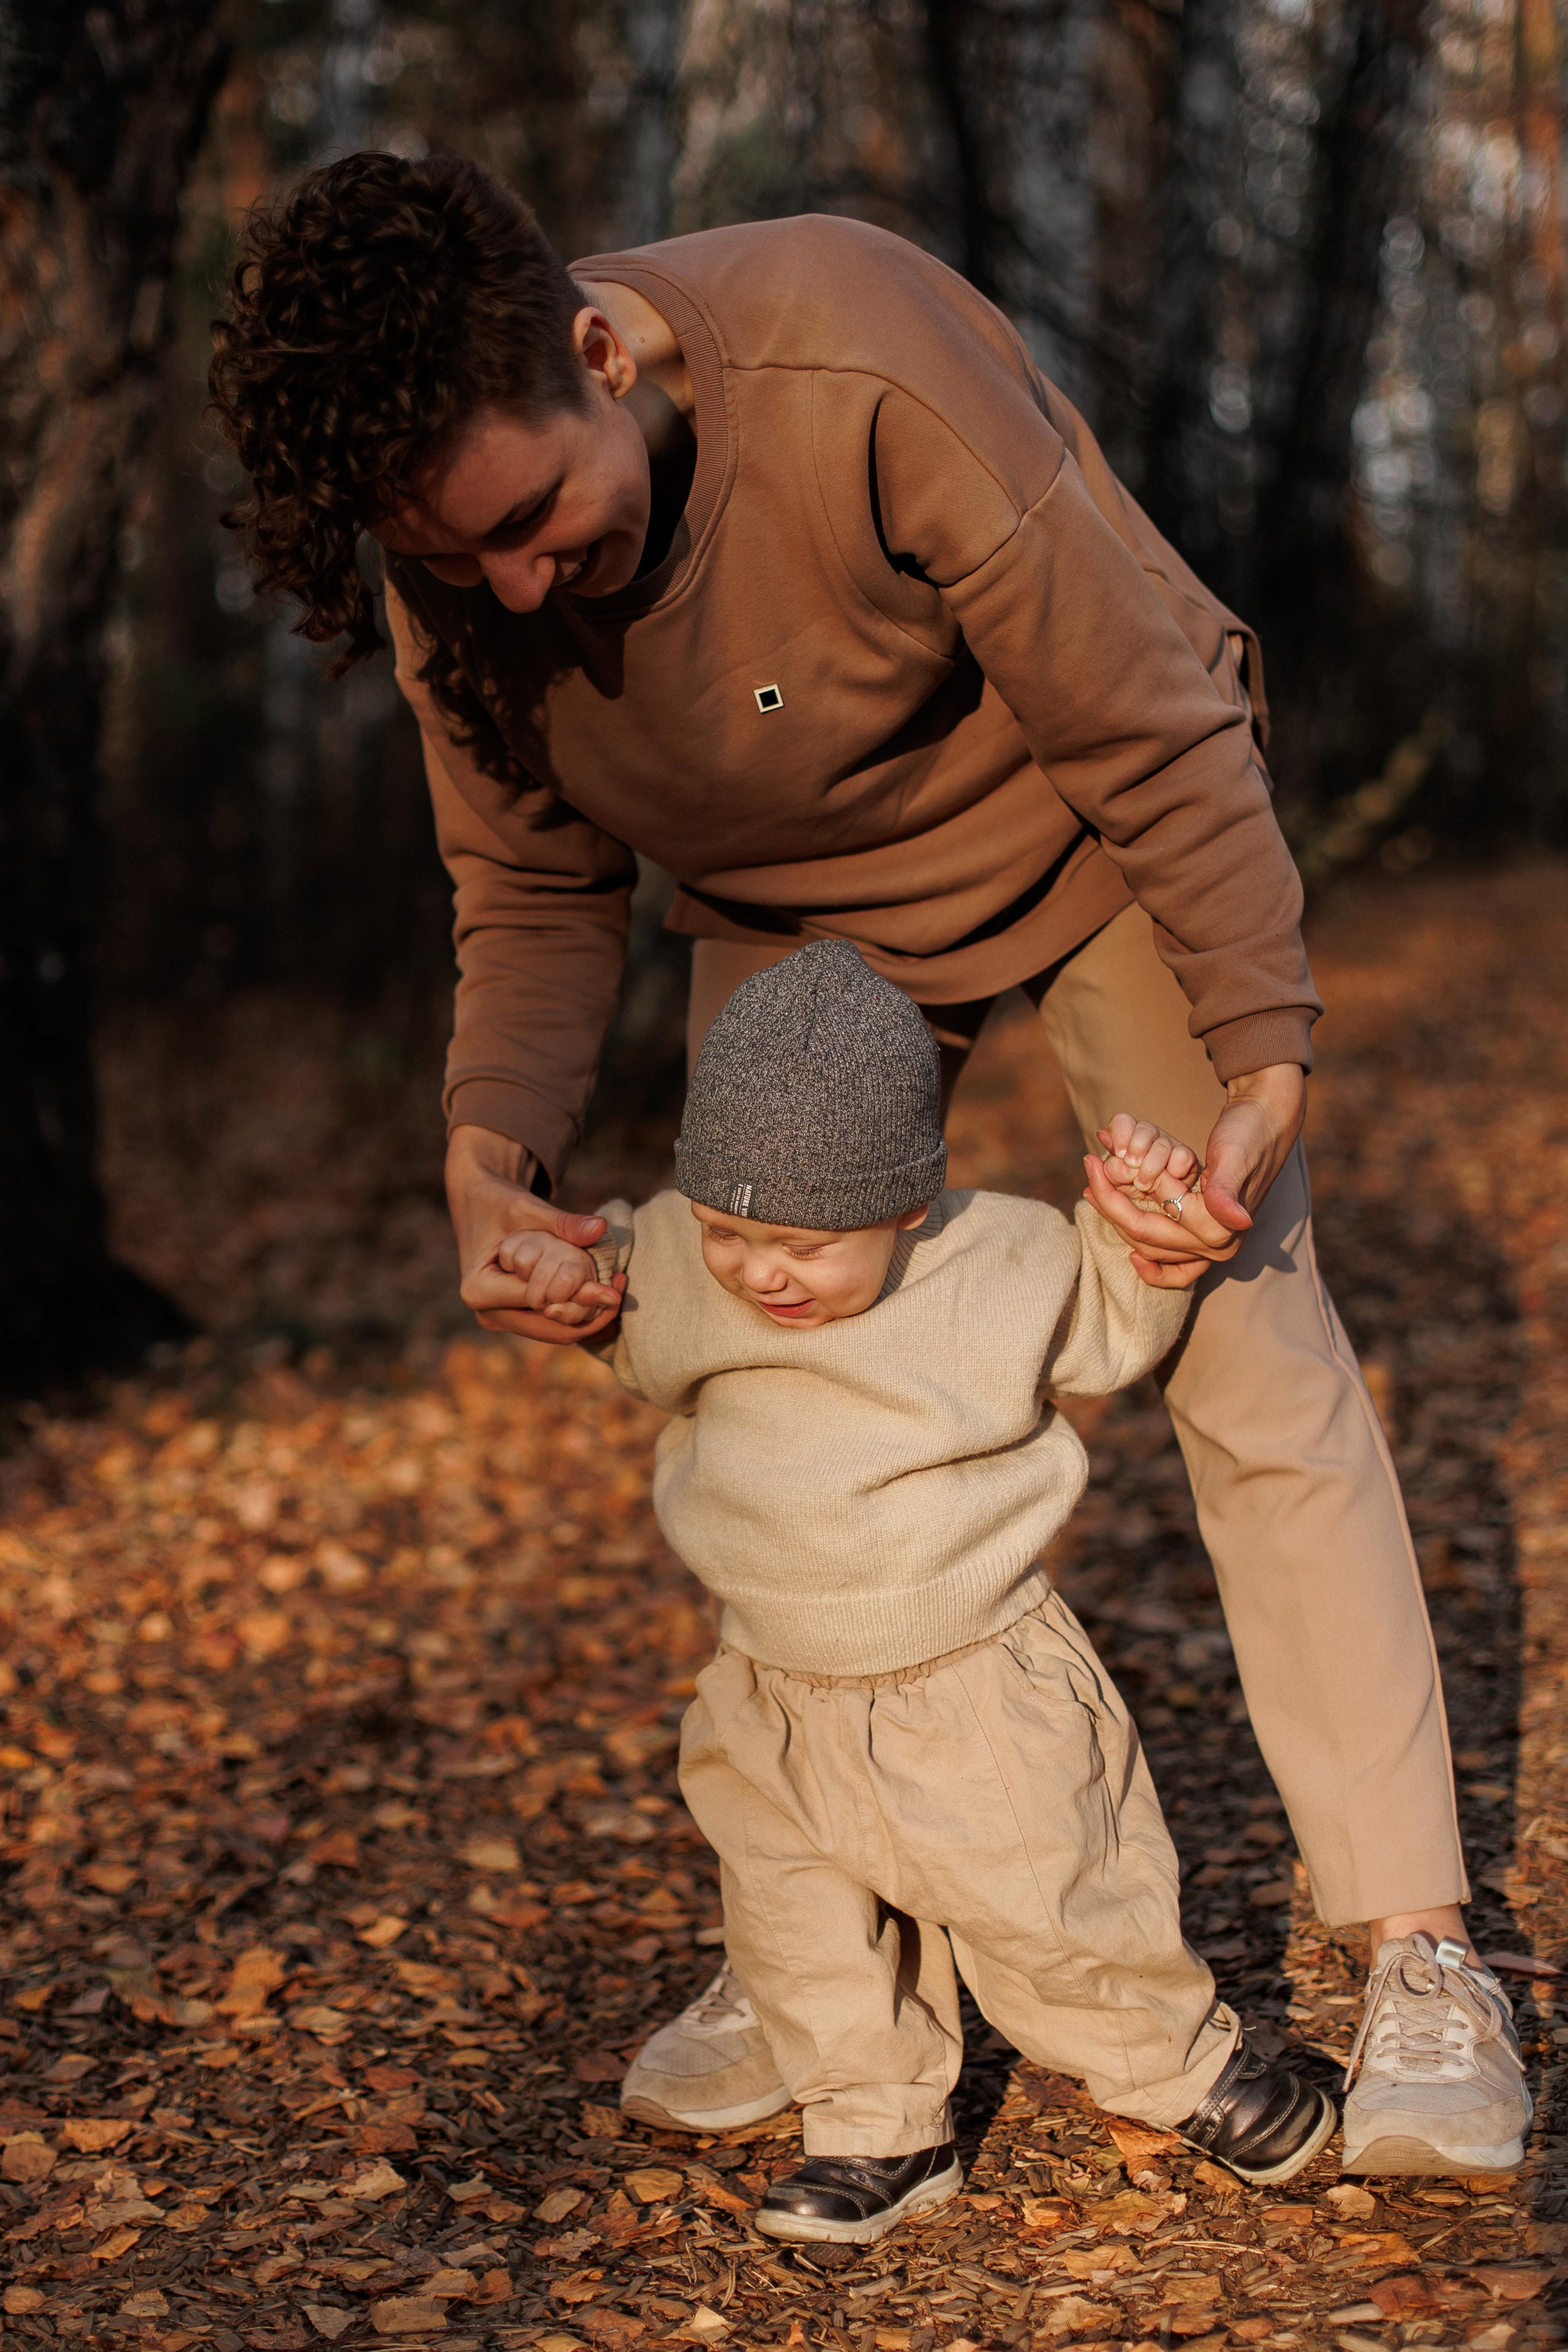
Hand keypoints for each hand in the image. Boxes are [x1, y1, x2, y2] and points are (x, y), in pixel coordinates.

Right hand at [446, 1124, 623, 1345]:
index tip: (617, 1283)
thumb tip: (600, 1228)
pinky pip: (551, 1323)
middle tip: (620, 1288)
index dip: (582, 1294)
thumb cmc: (499, 1203)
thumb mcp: (529, 1209)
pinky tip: (599, 1289)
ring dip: (584, 1312)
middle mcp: (486, 1313)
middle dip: (589, 1311)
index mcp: (479, 1290)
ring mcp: (499, 1319)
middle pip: (551, 1328)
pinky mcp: (512, 1318)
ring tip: (614, 1288)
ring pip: (555, 1330)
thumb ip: (563, 1223)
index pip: (541, 1303)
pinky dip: (575, 1309)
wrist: (478, 1205)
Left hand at [1082, 1064, 1305, 1285]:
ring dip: (1119, 1220)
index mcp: (1220, 1230)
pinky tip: (1132, 1255)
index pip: (1147, 1224)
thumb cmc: (1249, 1133)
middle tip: (1089, 1168)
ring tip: (1093, 1187)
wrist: (1269, 1122)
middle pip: (1143, 1237)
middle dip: (1109, 1204)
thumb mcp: (1234, 1156)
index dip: (1113, 1196)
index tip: (1094, 1161)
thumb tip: (1238, 1222)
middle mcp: (1217, 1247)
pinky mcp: (1208, 1239)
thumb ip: (1227, 1190)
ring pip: (1150, 1246)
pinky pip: (1176, 1268)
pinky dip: (1154, 1267)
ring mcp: (1213, 1247)